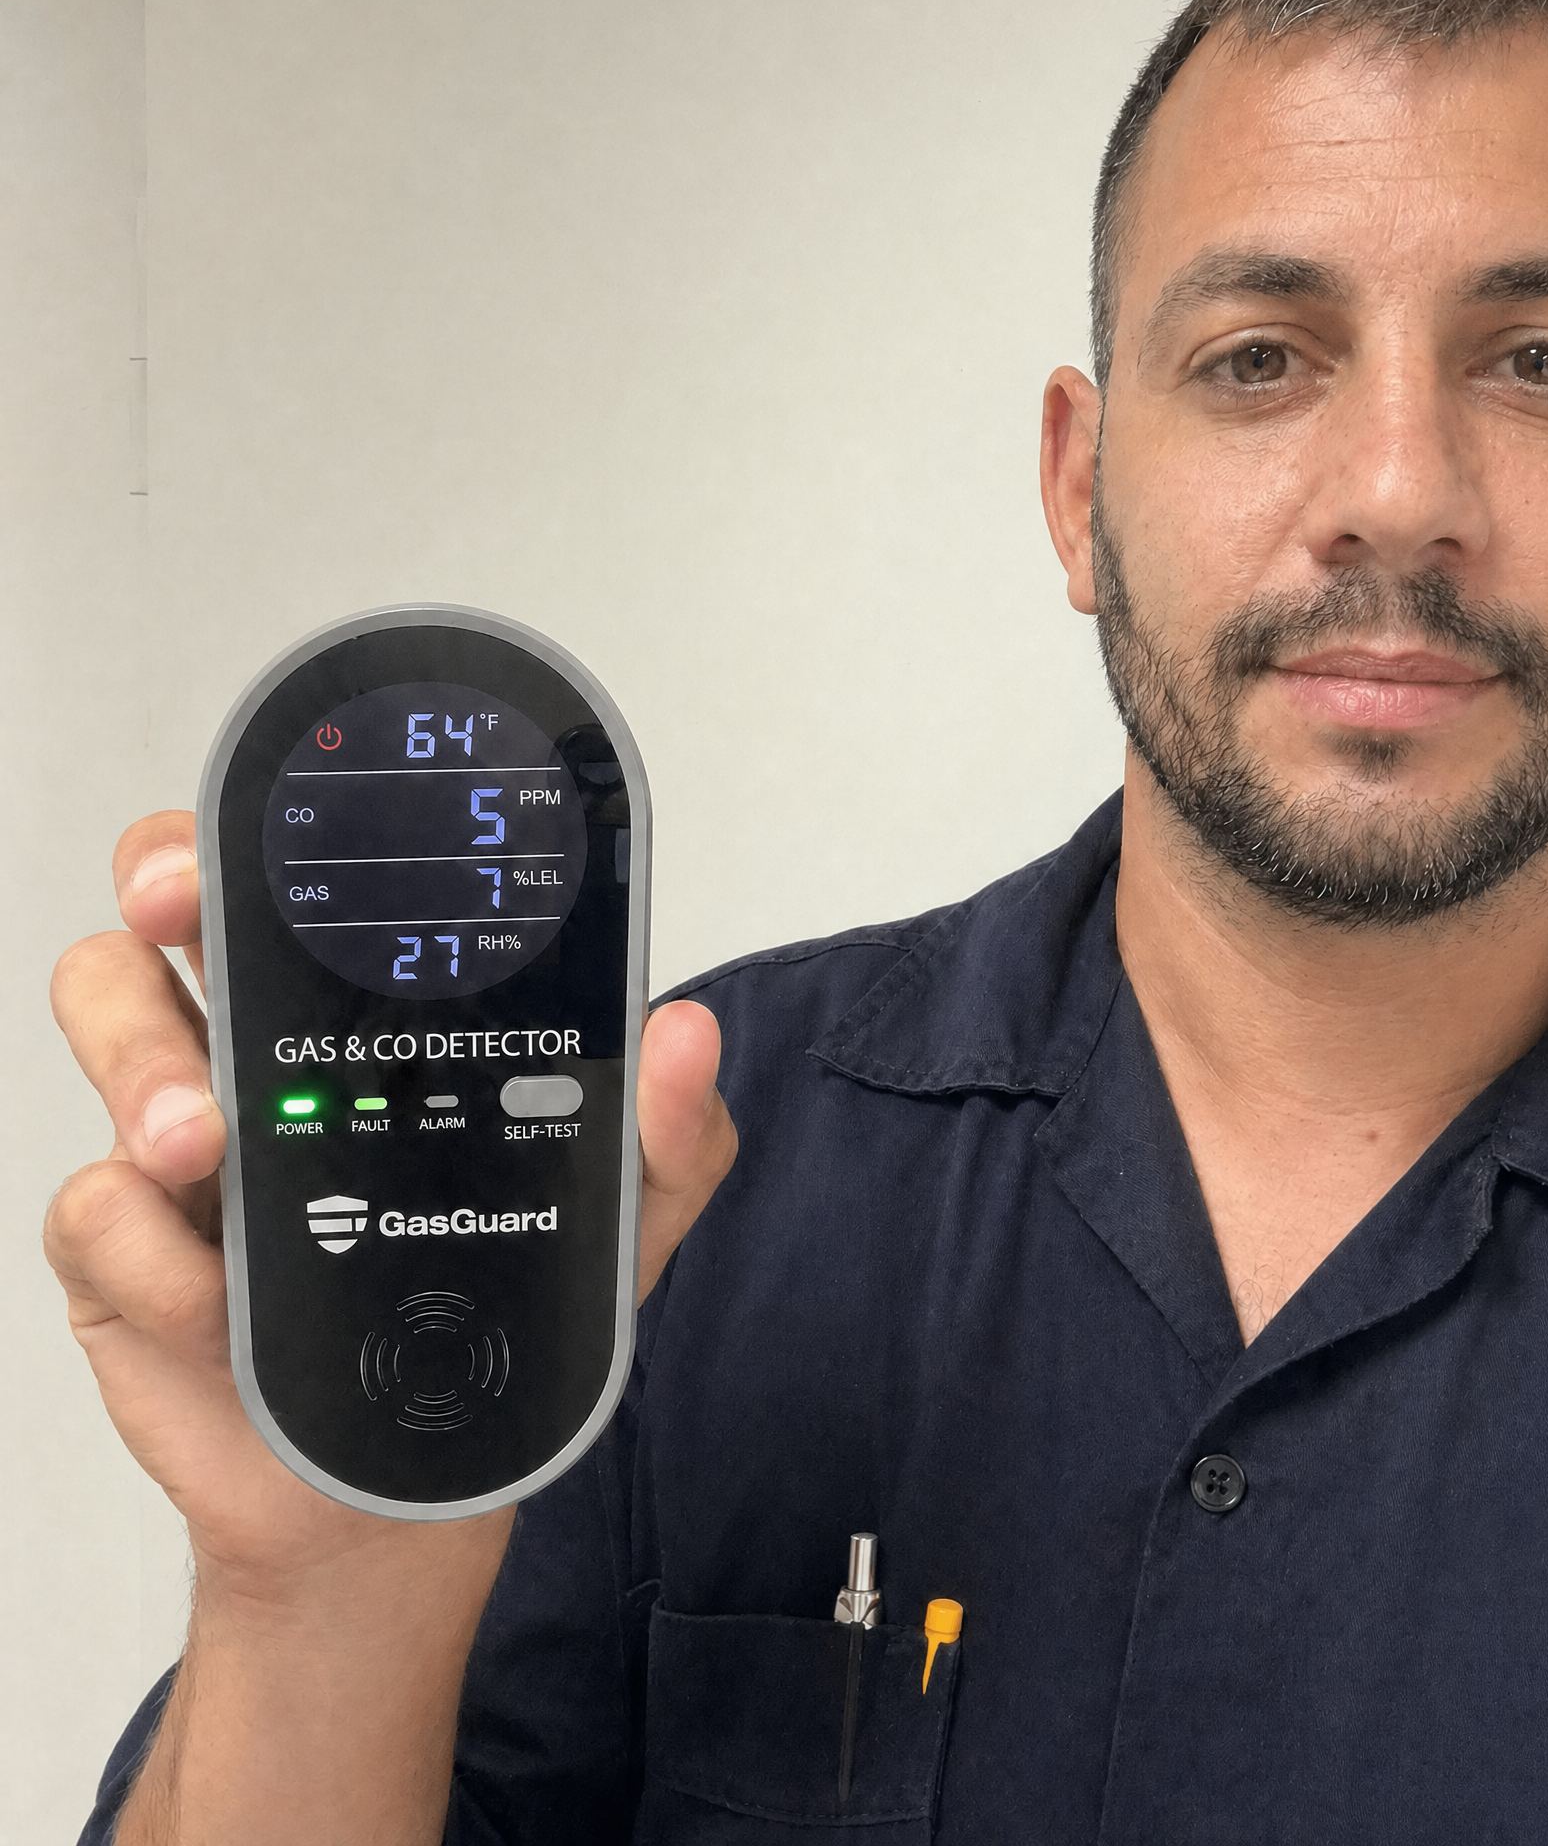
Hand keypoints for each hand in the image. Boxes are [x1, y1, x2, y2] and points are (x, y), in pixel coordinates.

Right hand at [45, 809, 734, 1582]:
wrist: (410, 1494)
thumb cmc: (499, 1319)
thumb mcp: (620, 1222)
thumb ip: (672, 1134)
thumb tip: (685, 1035)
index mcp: (375, 1023)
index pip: (313, 887)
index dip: (286, 830)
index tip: (292, 822)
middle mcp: (264, 1054)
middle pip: (170, 914)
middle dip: (163, 879)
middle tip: (185, 906)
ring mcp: (182, 1150)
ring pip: (105, 1018)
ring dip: (139, 1061)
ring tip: (209, 1144)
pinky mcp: (127, 1253)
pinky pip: (94, 1209)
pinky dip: (150, 1251)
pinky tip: (216, 1303)